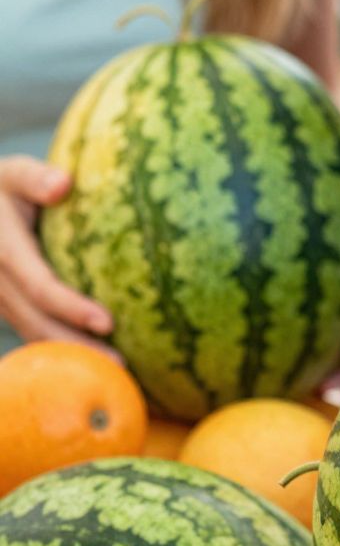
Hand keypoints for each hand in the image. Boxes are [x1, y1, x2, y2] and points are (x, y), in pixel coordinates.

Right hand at [0, 156, 114, 345]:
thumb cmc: (1, 188)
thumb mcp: (12, 173)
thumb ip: (35, 178)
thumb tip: (64, 184)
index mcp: (4, 251)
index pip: (40, 286)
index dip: (71, 307)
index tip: (109, 322)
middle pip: (39, 322)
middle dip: (78, 347)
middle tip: (121, 364)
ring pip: (34, 333)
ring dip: (71, 355)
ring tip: (116, 371)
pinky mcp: (5, 307)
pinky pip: (33, 331)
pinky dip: (61, 348)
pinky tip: (94, 361)